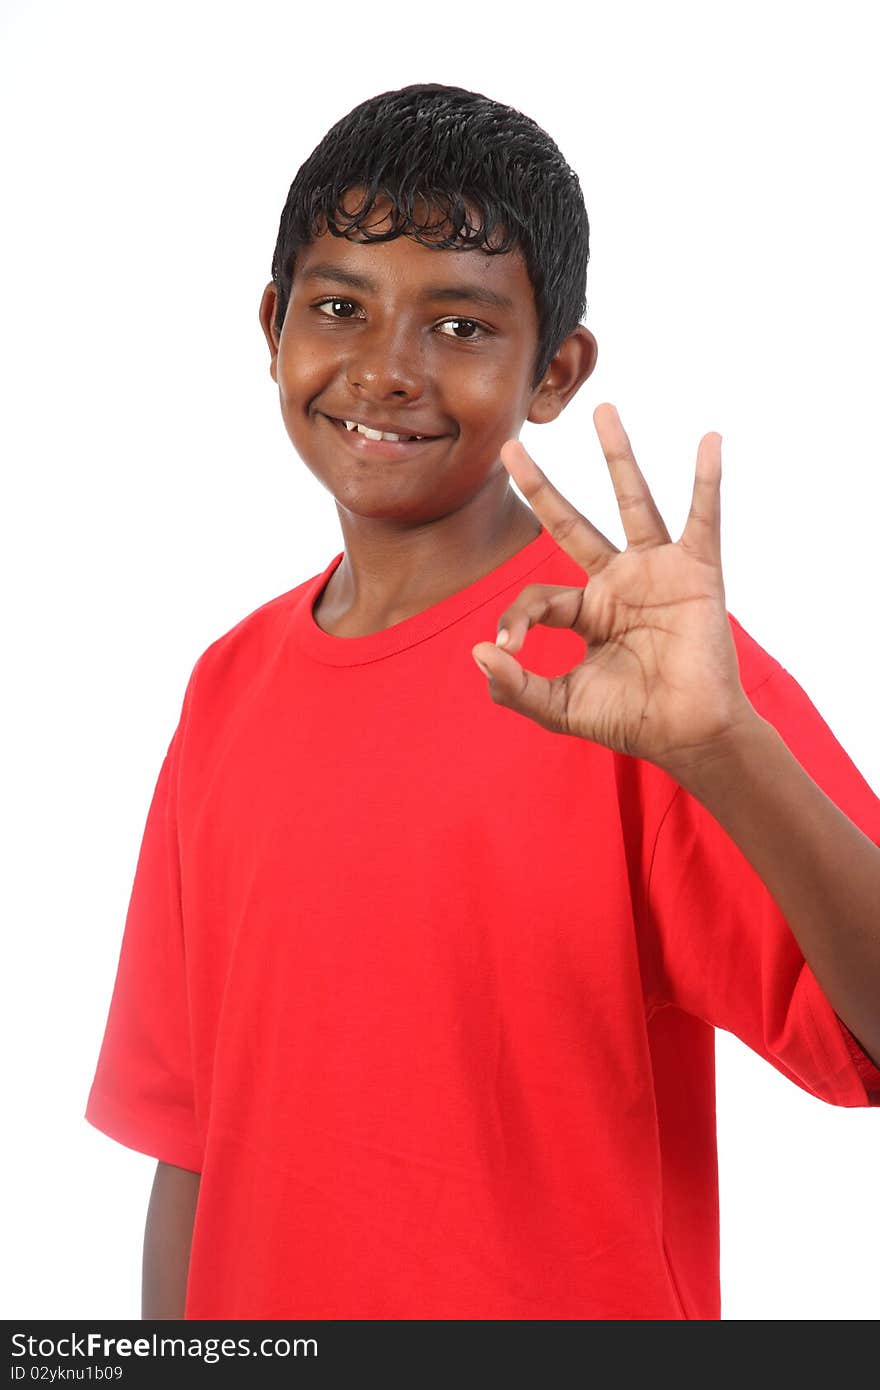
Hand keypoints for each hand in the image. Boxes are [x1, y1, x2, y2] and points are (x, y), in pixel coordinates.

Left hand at [471, 403, 756, 774]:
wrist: (688, 735)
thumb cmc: (629, 720)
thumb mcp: (558, 708)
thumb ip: (514, 686)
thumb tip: (478, 651)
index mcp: (585, 612)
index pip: (537, 595)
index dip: (515, 618)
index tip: (509, 649)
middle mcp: (617, 582)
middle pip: (571, 522)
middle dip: (540, 486)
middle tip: (511, 446)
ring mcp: (656, 573)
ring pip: (632, 503)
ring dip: (617, 456)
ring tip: (602, 409)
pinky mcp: (697, 573)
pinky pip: (702, 518)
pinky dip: (708, 481)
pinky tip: (710, 441)